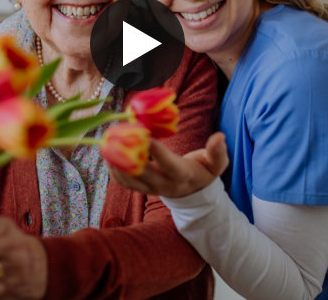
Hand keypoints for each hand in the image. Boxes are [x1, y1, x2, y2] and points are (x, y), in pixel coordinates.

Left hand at [111, 132, 228, 197]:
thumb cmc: (204, 172)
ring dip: (116, 162)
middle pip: (143, 173)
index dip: (157, 152)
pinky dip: (113, 169)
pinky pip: (123, 182)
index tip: (146, 135)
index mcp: (182, 176)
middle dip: (128, 155)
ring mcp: (150, 189)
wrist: (193, 193)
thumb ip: (218, 152)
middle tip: (118, 135)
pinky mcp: (141, 188)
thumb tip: (220, 136)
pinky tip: (108, 153)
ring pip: (129, 179)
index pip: (168, 165)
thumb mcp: (216, 164)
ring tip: (108, 142)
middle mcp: (164, 185)